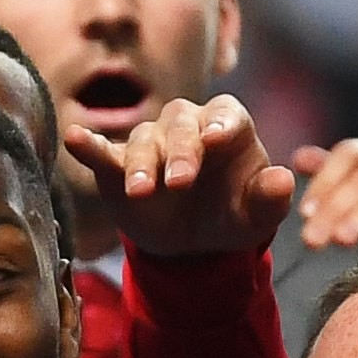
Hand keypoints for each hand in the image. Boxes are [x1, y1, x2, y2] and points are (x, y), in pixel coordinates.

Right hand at [64, 96, 294, 259]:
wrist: (194, 243)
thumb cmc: (232, 215)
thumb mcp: (256, 215)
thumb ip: (271, 198)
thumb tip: (283, 180)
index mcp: (226, 126)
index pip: (226, 114)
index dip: (221, 124)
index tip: (216, 139)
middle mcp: (187, 125)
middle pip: (182, 125)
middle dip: (181, 152)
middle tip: (180, 183)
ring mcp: (151, 142)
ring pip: (143, 140)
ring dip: (141, 165)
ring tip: (141, 192)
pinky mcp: (118, 165)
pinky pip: (103, 150)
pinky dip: (88, 144)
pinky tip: (74, 138)